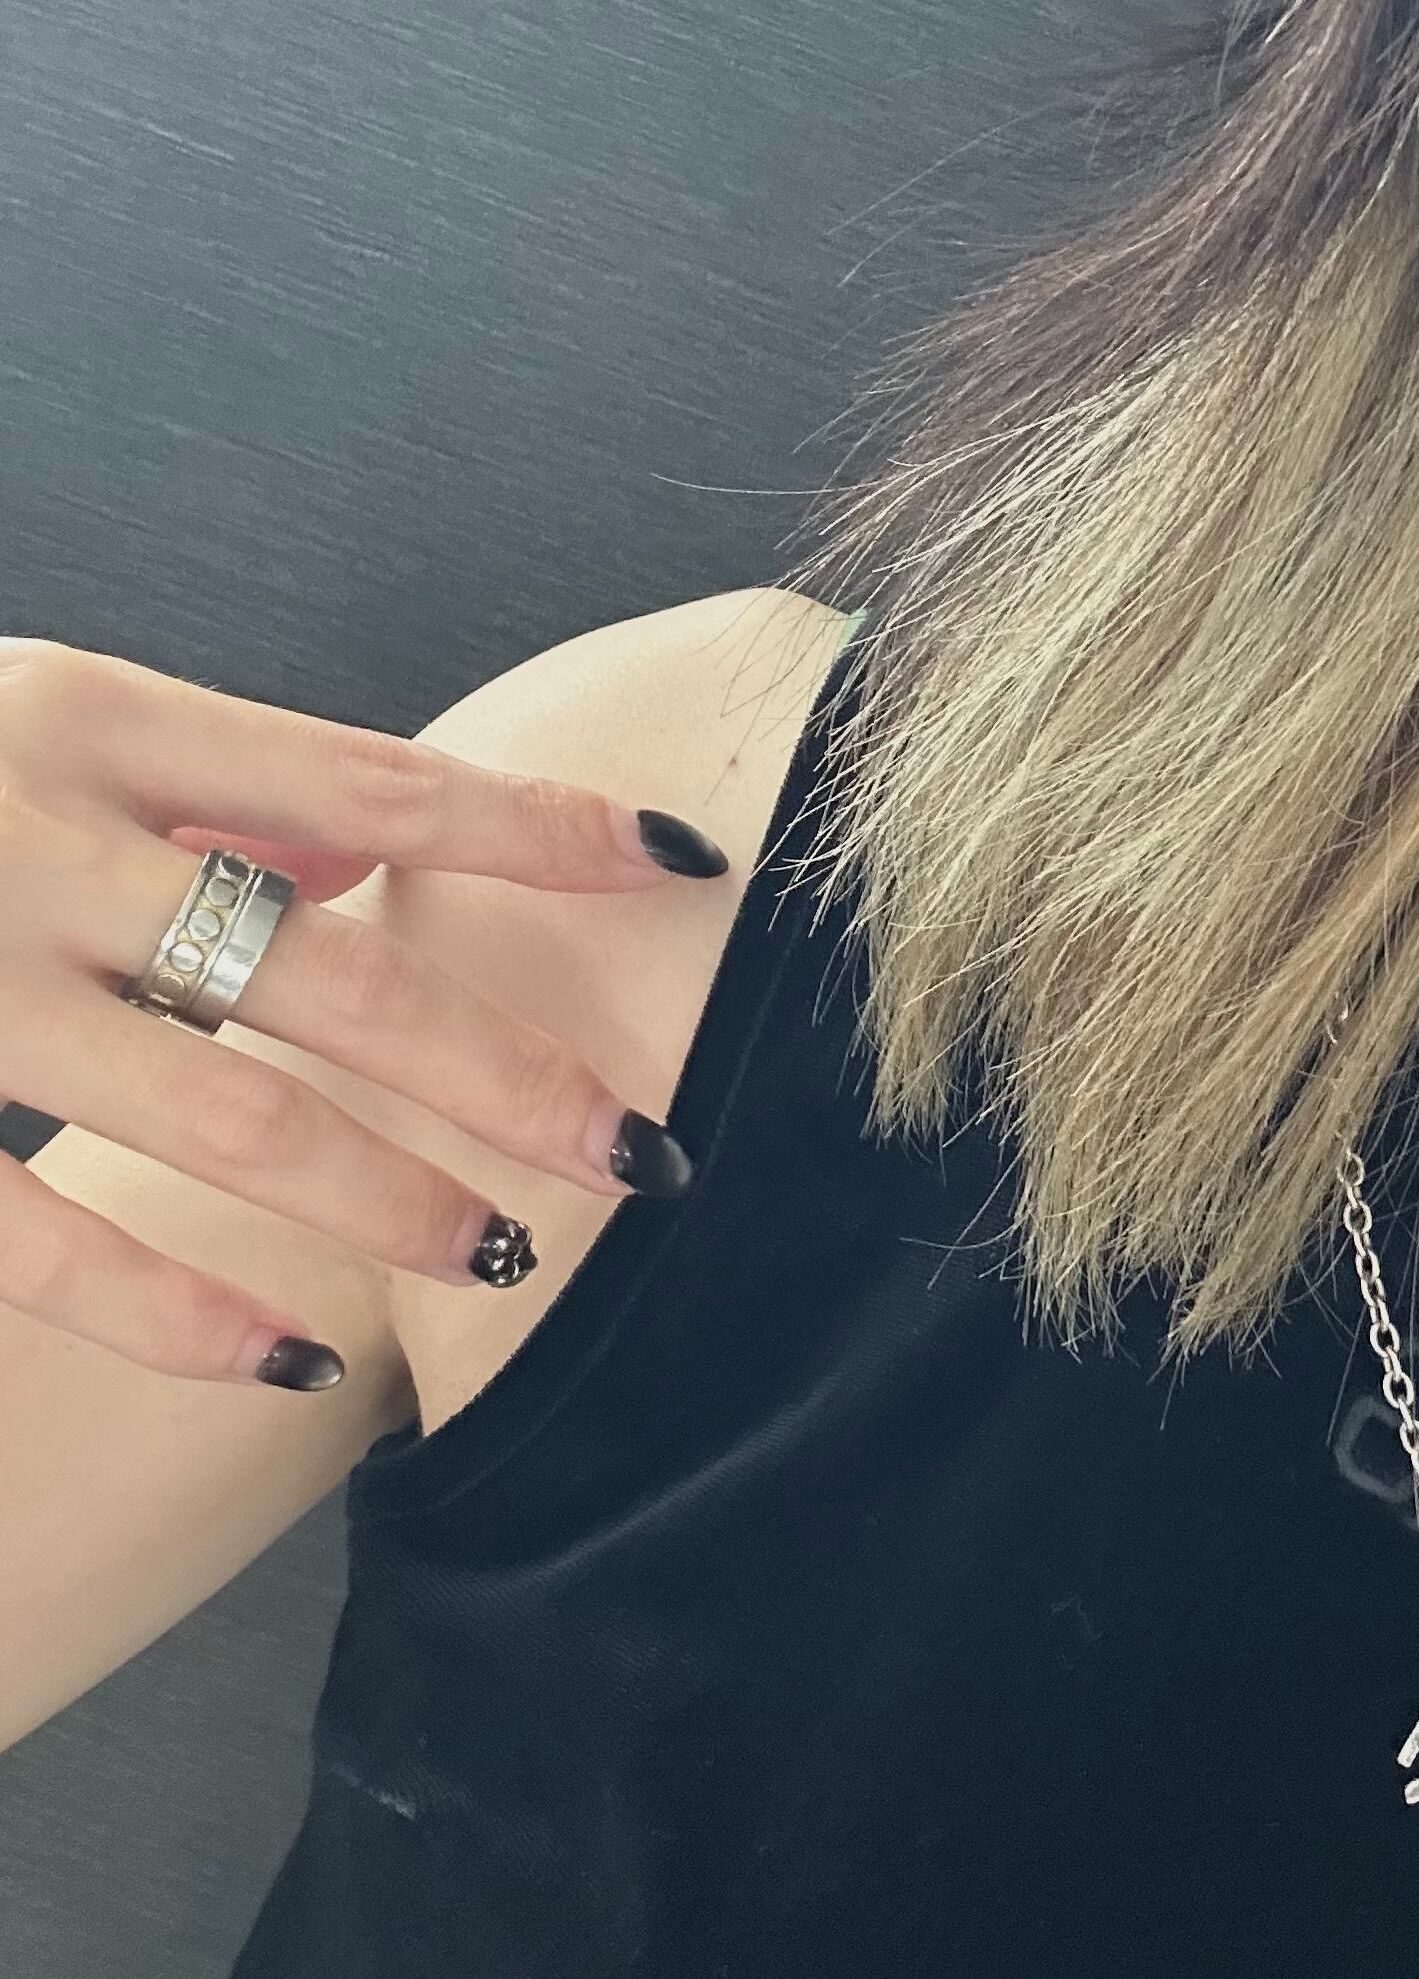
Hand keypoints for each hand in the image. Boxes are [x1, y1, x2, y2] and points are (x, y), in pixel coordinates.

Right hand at [0, 638, 726, 1389]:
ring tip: (497, 1258)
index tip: (686, 861)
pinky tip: (287, 1365)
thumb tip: (367, 845)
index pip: (378, 782)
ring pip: (213, 1111)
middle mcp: (37, 835)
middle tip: (641, 1153)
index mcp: (100, 722)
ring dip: (375, 1198)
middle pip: (331, 973)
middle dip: (500, 1071)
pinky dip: (170, 1306)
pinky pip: (31, 1231)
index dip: (541, 828)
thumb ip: (208, 783)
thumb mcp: (40, 721)